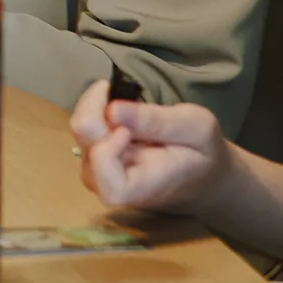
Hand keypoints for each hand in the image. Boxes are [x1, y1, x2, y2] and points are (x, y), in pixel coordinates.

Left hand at [71, 79, 231, 211]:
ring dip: (100, 108)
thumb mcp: (197, 127)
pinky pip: (83, 128)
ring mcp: (97, 171)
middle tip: (130, 95)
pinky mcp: (92, 158)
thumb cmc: (202, 153)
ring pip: (80, 131)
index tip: (125, 129)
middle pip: (86, 143)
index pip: (108, 181)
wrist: (199, 172)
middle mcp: (110, 183)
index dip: (108, 150)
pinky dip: (97, 110)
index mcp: (142, 187)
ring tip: (132, 106)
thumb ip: (158, 121)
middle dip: (102, 109)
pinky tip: (121, 111)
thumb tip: (112, 110)